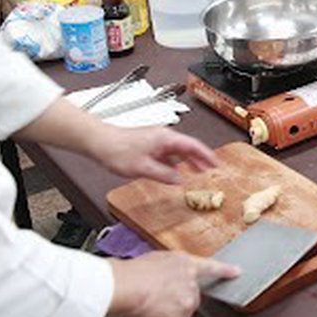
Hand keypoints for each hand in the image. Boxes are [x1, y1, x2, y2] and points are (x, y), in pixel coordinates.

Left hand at [90, 126, 217, 185]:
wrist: (99, 142)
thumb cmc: (117, 149)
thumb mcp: (143, 168)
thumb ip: (164, 175)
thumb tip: (179, 180)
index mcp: (166, 138)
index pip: (194, 146)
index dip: (207, 156)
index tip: (217, 164)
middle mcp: (164, 137)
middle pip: (189, 147)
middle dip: (201, 158)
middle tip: (212, 169)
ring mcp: (157, 140)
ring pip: (179, 151)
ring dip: (189, 161)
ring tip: (199, 171)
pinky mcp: (150, 145)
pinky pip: (169, 154)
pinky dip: (177, 162)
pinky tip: (176, 171)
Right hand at [110, 252, 239, 316]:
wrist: (123, 286)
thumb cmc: (125, 275)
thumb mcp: (147, 264)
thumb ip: (160, 274)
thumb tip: (153, 285)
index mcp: (181, 261)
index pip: (209, 266)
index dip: (224, 270)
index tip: (237, 272)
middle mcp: (189, 278)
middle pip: (189, 297)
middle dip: (172, 305)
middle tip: (151, 307)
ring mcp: (188, 296)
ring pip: (179, 314)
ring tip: (142, 314)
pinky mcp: (182, 313)